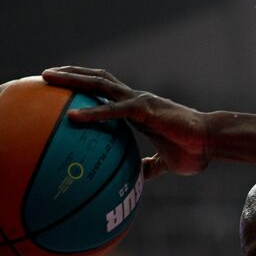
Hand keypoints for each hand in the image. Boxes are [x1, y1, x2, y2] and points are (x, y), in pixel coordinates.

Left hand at [42, 67, 209, 177]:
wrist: (212, 143)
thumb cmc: (193, 151)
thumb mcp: (165, 163)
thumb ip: (148, 167)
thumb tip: (137, 180)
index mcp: (138, 109)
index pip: (105, 91)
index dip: (84, 85)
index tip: (62, 88)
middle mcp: (135, 99)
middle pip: (96, 79)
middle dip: (70, 74)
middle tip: (44, 76)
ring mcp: (140, 101)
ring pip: (100, 84)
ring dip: (73, 80)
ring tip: (48, 78)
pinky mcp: (146, 109)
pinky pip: (114, 109)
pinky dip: (93, 112)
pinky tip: (73, 116)